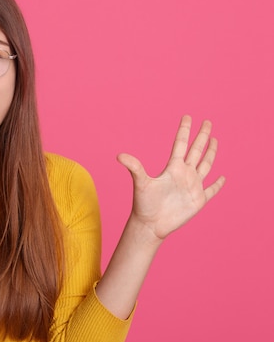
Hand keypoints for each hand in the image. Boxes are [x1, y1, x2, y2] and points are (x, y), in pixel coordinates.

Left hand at [117, 115, 224, 240]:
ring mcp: (192, 186)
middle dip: (202, 136)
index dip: (184, 130)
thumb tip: (118, 155)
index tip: (187, 116)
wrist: (150, 224)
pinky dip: (218, 184)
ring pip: (205, 165)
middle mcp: (184, 174)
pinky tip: (222, 177)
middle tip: (207, 121)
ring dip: (211, 153)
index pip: (180, 144)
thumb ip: (133, 167)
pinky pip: (212, 190)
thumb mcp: (140, 183)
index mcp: (172, 168)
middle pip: (196, 150)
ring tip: (215, 140)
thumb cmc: (144, 204)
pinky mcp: (198, 200)